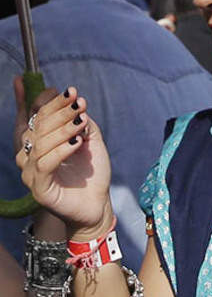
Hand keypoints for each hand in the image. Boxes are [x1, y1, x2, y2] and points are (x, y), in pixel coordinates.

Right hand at [15, 81, 112, 236]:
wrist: (97, 205)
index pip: (37, 115)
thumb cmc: (90, 174)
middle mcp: (29, 156)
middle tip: (80, 104)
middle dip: (61, 112)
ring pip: (41, 143)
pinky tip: (78, 143)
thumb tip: (74, 99)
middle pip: (38, 126)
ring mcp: (31, 173)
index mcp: (37, 142)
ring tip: (82, 123)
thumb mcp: (89, 140)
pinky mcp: (39, 189)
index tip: (72, 91)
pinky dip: (62, 150)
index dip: (53, 101)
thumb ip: (80, 120)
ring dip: (64, 129)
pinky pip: (45, 163)